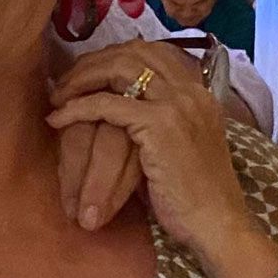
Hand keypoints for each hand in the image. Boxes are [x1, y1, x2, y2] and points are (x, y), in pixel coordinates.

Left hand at [47, 40, 253, 267]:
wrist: (220, 227)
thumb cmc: (195, 194)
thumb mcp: (177, 143)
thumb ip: (154, 115)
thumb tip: (113, 100)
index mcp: (198, 91)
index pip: (150, 50)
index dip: (112, 55)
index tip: (87, 70)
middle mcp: (190, 90)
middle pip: (131, 52)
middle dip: (92, 62)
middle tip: (65, 81)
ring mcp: (178, 104)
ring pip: (117, 69)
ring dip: (81, 78)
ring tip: (58, 95)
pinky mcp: (160, 124)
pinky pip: (106, 105)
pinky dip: (77, 108)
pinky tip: (57, 119)